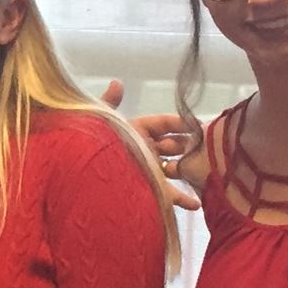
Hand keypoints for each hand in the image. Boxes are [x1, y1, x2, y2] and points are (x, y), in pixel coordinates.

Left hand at [102, 81, 201, 211]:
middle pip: (173, 145)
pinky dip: (183, 199)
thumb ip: (108, 103)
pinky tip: (195, 204)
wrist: (80, 177)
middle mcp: (146, 149)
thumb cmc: (89, 146)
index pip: (162, 123)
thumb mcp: (98, 122)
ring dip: (191, 167)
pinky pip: (169, 194)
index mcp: (136, 131)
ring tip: (207, 168)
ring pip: (176, 167)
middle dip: (189, 144)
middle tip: (206, 145)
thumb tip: (117, 82)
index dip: (179, 122)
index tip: (197, 123)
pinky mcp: (149, 190)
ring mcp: (149, 170)